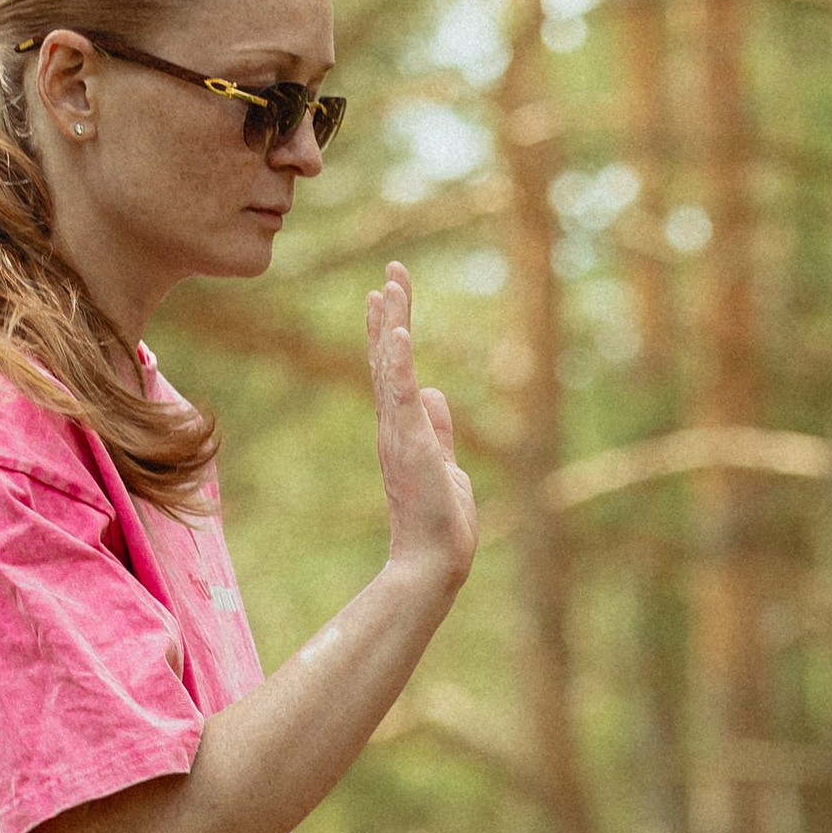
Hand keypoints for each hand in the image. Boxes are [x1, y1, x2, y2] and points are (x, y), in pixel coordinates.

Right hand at [369, 262, 475, 594]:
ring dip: (392, 325)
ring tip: (390, 286)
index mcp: (401, 429)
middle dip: (391, 313)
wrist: (433, 560)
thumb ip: (438, 428)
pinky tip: (398, 329)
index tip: (388, 293)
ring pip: (390, 369)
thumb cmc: (439, 522)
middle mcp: (393, 425)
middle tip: (391, 271)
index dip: (391, 330)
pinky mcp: (411, 443)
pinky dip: (398, 361)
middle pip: (387, 358)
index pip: (393, 369)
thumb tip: (434, 392)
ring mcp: (399, 433)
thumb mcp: (444, 462)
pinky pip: (401, 394)